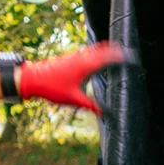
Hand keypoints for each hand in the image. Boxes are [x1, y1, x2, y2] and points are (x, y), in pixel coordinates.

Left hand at [18, 42, 135, 113]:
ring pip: (94, 50)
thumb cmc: (52, 88)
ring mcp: (74, 57)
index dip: (120, 57)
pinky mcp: (69, 59)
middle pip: (102, 50)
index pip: (108, 58)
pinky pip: (86, 53)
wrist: (31, 78)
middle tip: (127, 51)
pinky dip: (95, 53)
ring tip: (115, 52)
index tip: (131, 57)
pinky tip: (95, 58)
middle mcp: (81, 58)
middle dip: (115, 50)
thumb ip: (91, 106)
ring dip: (105, 50)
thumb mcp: (74, 99)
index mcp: (85, 66)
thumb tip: (106, 114)